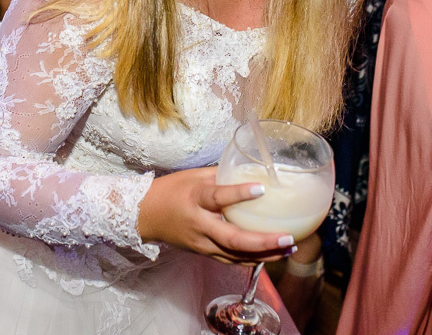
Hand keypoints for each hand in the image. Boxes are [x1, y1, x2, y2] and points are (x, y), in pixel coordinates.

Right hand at [137, 167, 294, 264]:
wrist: (144, 216)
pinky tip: (271, 256)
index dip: (238, 194)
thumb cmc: (169, 191)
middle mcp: (199, 226)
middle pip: (232, 239)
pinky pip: (230, 260)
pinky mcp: (203, 254)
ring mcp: (201, 244)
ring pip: (235, 255)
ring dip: (263, 255)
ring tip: (288, 248)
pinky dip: (252, 260)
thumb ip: (220, 176)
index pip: (217, 197)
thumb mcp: (193, 176)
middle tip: (287, 237)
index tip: (261, 189)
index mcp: (195, 199)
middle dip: (262, 242)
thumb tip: (250, 171)